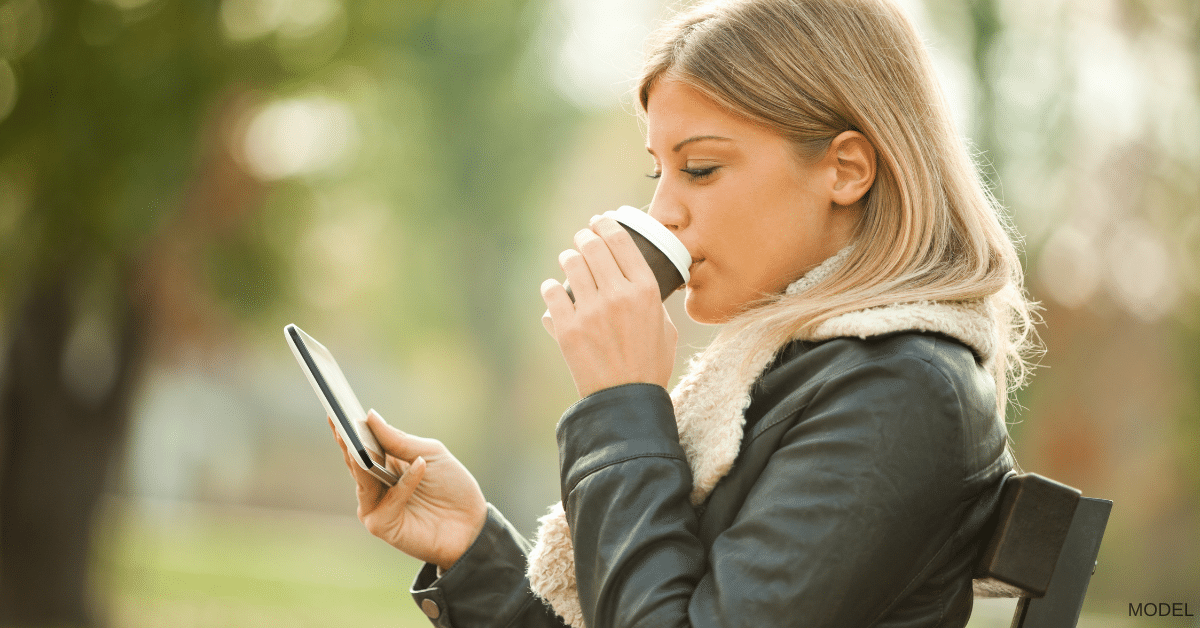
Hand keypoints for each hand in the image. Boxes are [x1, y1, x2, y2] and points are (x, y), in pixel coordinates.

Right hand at [331, 411, 486, 570]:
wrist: (472, 524)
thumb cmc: (452, 487)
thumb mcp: (429, 454)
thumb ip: (399, 440)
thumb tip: (369, 416)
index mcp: (385, 464)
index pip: (360, 445)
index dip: (347, 428)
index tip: (335, 408)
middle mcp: (375, 485)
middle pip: (354, 461)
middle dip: (347, 441)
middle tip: (339, 421)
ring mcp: (376, 506)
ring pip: (363, 480)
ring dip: (365, 461)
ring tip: (362, 442)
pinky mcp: (382, 525)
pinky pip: (387, 501)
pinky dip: (404, 484)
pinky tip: (418, 467)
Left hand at [540, 215, 677, 397]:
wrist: (625, 400)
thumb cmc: (649, 366)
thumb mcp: (666, 329)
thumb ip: (654, 302)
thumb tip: (639, 284)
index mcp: (646, 291)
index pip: (621, 242)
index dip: (606, 224)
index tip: (599, 221)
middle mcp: (618, 295)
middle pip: (594, 247)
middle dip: (585, 236)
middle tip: (582, 238)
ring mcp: (590, 311)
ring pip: (571, 264)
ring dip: (569, 258)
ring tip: (569, 260)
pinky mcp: (567, 328)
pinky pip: (551, 292)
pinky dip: (551, 288)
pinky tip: (553, 289)